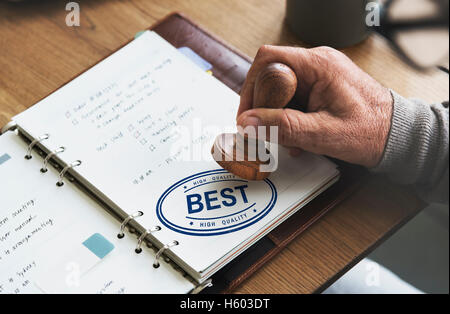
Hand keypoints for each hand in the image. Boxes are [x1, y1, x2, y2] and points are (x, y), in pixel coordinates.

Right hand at [236, 45, 393, 167]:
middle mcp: (318, 63)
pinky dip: (288, 117)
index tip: (247, 115)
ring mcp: (319, 74)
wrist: (397, 136)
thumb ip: (283, 127)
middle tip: (265, 130)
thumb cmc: (371, 131)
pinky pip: (293, 97)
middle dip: (264, 107)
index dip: (251, 87)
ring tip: (289, 138)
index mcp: (319, 65)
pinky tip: (297, 136)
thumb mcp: (322, 133)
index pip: (268, 61)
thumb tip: (248, 122)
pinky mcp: (321, 86)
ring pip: (280, 90)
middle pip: (271, 76)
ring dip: (277, 116)